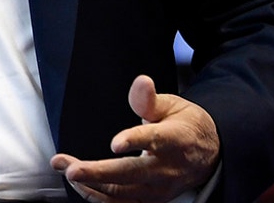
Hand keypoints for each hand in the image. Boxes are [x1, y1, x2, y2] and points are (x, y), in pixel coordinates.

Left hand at [51, 75, 219, 201]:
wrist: (209, 155)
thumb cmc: (184, 127)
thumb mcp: (171, 106)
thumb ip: (149, 99)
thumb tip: (141, 82)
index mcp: (176, 140)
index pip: (156, 140)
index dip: (135, 140)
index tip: (115, 143)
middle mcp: (168, 169)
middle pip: (133, 174)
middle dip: (99, 173)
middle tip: (71, 169)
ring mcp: (160, 189)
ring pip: (123, 193)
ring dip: (91, 184)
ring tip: (65, 168)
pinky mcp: (152, 200)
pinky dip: (98, 197)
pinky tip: (79, 184)